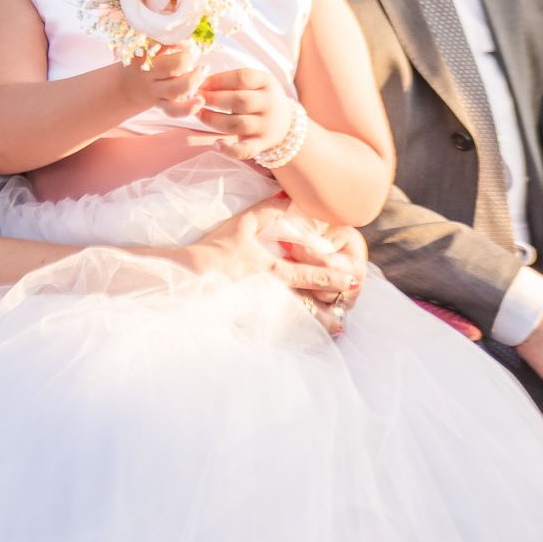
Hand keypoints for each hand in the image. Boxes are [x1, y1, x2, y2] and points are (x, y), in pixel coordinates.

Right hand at [133, 43, 207, 122]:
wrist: (123, 87)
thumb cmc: (142, 62)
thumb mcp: (146, 47)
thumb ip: (165, 41)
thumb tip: (191, 38)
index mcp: (141, 54)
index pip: (161, 43)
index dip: (179, 40)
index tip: (186, 39)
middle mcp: (146, 74)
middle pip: (171, 67)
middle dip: (189, 58)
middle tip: (195, 51)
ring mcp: (153, 91)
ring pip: (175, 89)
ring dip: (194, 79)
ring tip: (203, 69)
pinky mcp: (160, 104)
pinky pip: (173, 110)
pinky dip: (188, 108)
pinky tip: (200, 100)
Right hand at [186, 200, 362, 335]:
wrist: (189, 279)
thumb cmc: (216, 250)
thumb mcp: (242, 225)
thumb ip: (267, 210)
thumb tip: (289, 198)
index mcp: (272, 271)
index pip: (308, 275)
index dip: (331, 278)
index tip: (353, 280)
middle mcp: (272, 294)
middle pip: (307, 305)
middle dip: (329, 310)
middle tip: (348, 315)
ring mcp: (261, 313)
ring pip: (296, 323)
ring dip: (317, 326)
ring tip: (337, 331)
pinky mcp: (248, 325)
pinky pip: (275, 336)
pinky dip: (292, 339)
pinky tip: (305, 343)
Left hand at [195, 66, 291, 160]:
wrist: (285, 124)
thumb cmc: (259, 98)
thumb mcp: (255, 83)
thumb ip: (233, 81)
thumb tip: (200, 81)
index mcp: (267, 82)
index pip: (242, 78)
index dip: (218, 80)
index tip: (200, 82)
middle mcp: (269, 103)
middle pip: (239, 100)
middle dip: (213, 99)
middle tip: (195, 98)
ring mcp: (266, 125)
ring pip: (237, 123)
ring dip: (213, 119)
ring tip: (197, 114)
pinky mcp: (262, 144)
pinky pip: (246, 150)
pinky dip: (230, 150)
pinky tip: (216, 144)